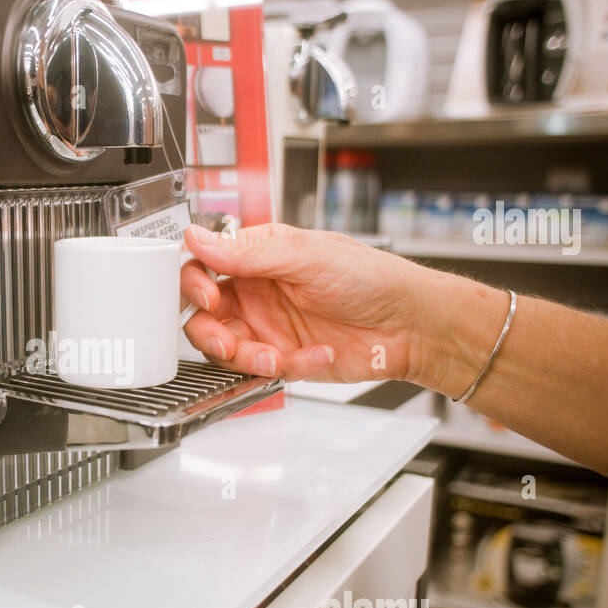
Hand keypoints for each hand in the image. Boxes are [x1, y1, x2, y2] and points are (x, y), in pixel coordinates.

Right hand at [180, 223, 441, 383]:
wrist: (412, 325)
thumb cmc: (372, 278)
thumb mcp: (306, 257)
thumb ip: (247, 252)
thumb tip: (197, 237)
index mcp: (258, 257)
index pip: (203, 266)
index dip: (195, 285)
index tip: (208, 299)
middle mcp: (258, 292)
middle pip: (204, 316)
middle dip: (212, 333)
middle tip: (228, 342)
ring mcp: (269, 327)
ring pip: (227, 350)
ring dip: (248, 358)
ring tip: (278, 357)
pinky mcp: (285, 358)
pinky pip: (262, 371)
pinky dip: (287, 367)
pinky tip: (316, 354)